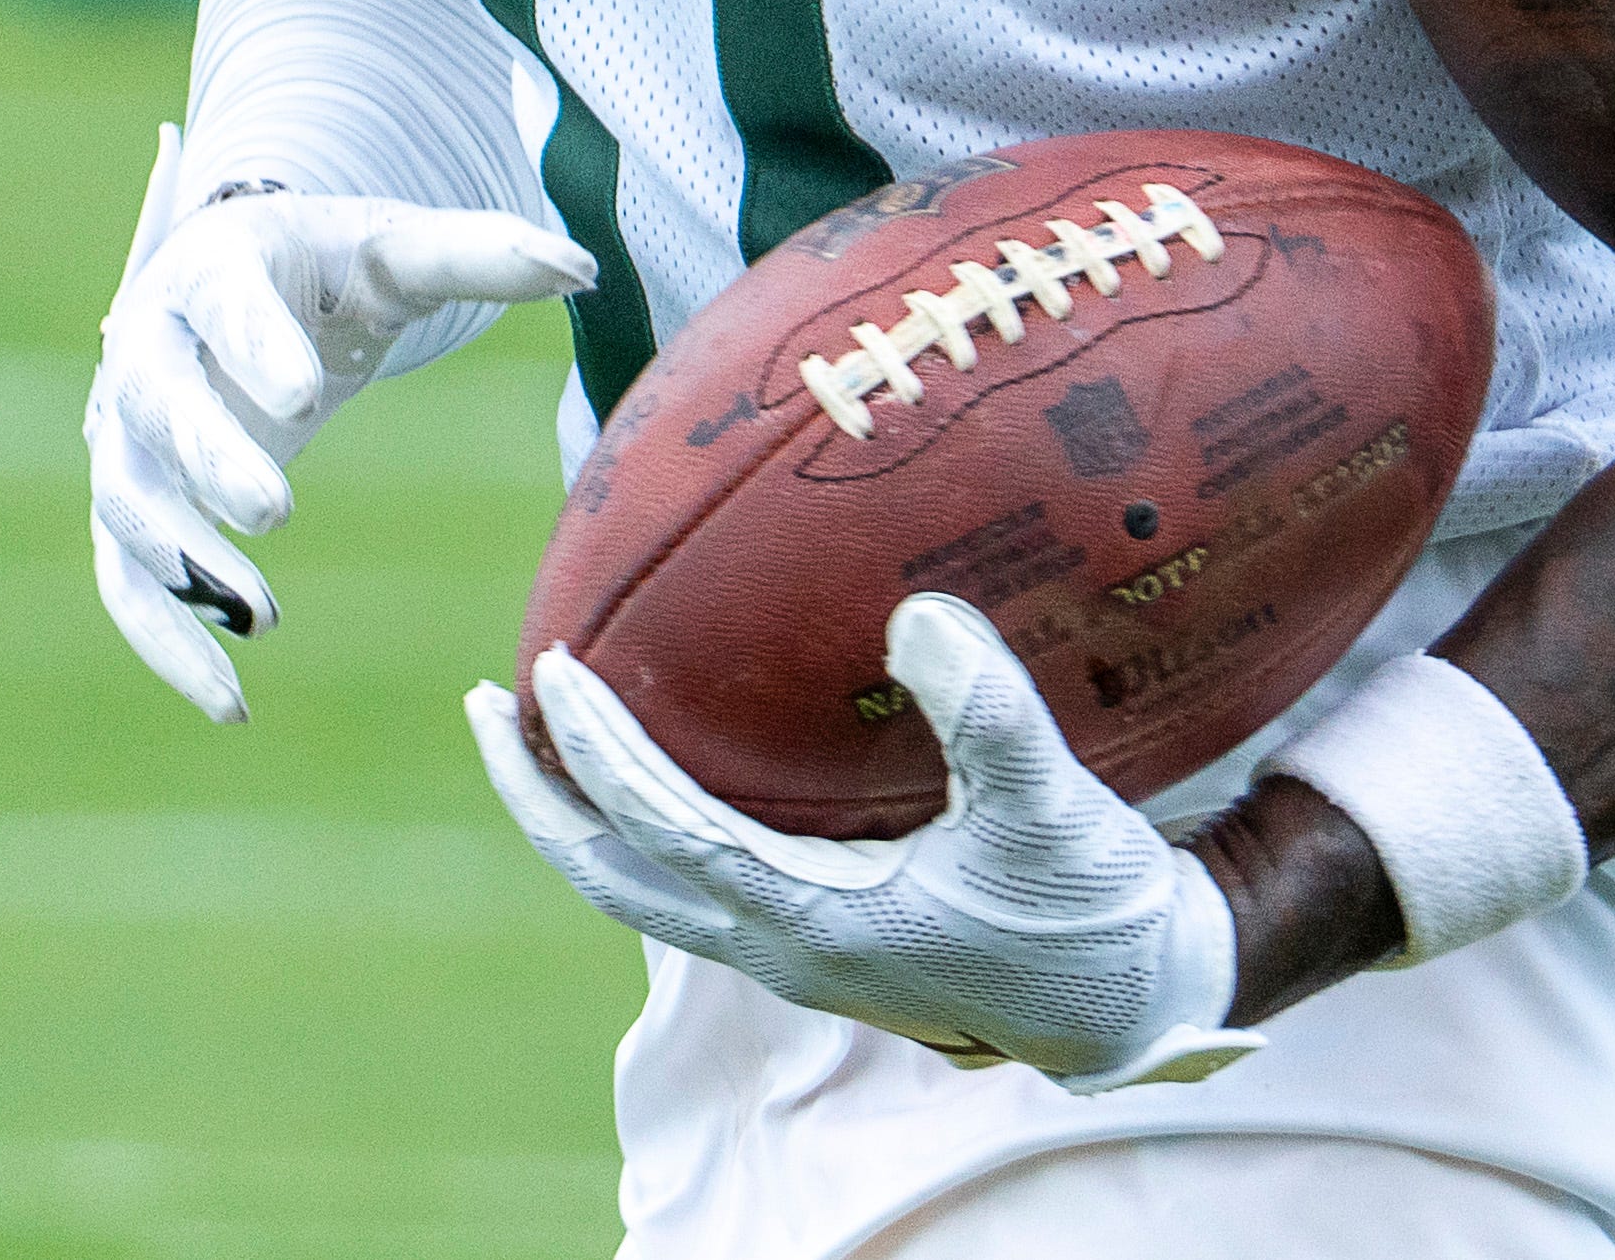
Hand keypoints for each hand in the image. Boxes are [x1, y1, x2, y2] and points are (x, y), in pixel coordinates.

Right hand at [88, 169, 594, 721]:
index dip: (254, 346)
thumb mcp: (396, 250)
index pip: (223, 302)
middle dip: (209, 456)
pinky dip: (166, 640)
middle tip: (276, 508)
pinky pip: (127, 580)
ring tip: (263, 618)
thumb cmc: (326, 268)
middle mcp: (148, 346)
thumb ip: (479, 254)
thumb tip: (580, 269)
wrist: (233, 288)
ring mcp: (128, 432)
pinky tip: (231, 702)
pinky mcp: (134, 503)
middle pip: (155, 402)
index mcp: (213, 268)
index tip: (302, 398)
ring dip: (182, 566)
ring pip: (127, 503)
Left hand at [467, 593, 1266, 1095]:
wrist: (1129, 997)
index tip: (550, 668)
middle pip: (611, 878)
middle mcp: (781, 946)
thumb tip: (915, 616)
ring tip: (548, 725)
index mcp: (813, 922)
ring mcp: (794, 949)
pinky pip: (697, 876)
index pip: (664, 833)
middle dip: (539, 796)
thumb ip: (989, 714)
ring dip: (585, 811)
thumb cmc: (1088, 908)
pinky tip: (671, 757)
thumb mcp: (1050, 808)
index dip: (598, 755)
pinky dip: (652, 818)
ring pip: (646, 886)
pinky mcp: (821, 936)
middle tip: (485, 705)